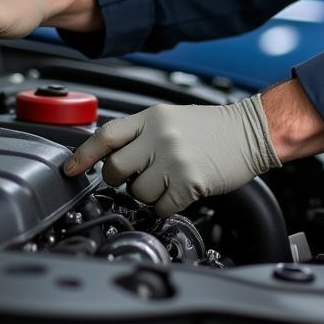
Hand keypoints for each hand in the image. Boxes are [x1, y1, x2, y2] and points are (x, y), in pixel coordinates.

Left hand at [63, 96, 281, 216]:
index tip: (70, 169)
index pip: (106, 135)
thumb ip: (142, 132)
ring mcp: (173, 159)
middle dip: (120, 179)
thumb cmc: (214, 127)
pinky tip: (181, 191)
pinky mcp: (188, 182)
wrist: (252, 131)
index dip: (84, 155)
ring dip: (149, 194)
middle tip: (139, 176)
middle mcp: (160, 136)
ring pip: (137, 192)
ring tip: (169, 180)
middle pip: (115, 169)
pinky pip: (161, 207)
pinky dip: (167, 206)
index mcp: (153, 117)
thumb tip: (111, 154)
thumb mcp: (172, 117)